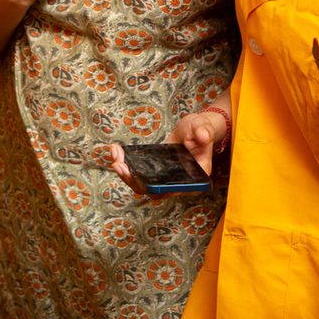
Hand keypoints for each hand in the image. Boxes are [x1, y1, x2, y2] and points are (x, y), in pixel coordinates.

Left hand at [109, 108, 225, 189]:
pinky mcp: (155, 170)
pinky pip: (139, 172)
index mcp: (193, 179)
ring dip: (125, 172)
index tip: (139, 178)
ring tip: (115, 154)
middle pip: (152, 190)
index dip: (155, 188)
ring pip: (142, 183)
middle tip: (119, 165)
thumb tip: (203, 136)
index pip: (172, 190)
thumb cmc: (201, 130)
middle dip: (133, 179)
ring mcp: (164, 178)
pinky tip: (116, 150)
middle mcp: (177, 183)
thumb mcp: (203, 128)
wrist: (194, 127)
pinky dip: (126, 163)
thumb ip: (204, 133)